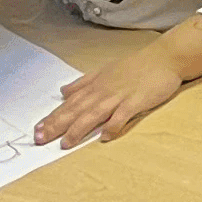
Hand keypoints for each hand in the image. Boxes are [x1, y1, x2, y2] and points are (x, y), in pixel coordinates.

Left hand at [33, 45, 185, 146]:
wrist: (164, 58)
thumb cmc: (136, 65)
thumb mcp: (104, 71)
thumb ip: (83, 83)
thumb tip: (63, 91)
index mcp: (95, 85)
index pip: (69, 104)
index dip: (52, 117)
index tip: (37, 130)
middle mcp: (103, 91)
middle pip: (76, 110)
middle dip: (57, 125)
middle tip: (40, 139)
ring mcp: (120, 96)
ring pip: (94, 114)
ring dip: (78, 129)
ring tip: (65, 143)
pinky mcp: (136, 101)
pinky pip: (122, 115)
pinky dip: (113, 126)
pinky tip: (104, 137)